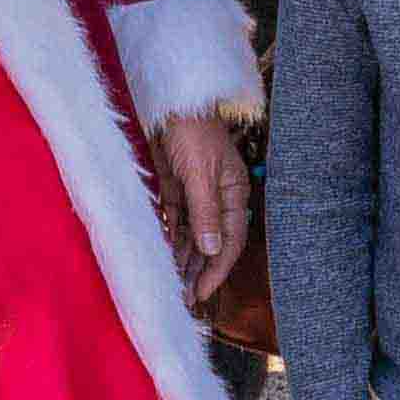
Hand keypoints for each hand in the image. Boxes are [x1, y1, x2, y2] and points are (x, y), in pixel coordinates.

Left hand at [154, 109, 250, 291]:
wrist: (170, 101)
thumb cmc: (192, 131)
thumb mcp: (200, 174)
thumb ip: (206, 213)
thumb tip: (212, 250)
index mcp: (233, 193)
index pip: (230, 240)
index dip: (217, 269)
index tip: (202, 292)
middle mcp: (218, 196)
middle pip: (211, 242)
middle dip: (200, 269)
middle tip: (185, 297)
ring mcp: (197, 192)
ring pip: (193, 234)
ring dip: (185, 258)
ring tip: (175, 284)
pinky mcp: (176, 186)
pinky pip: (176, 220)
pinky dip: (172, 238)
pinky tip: (165, 256)